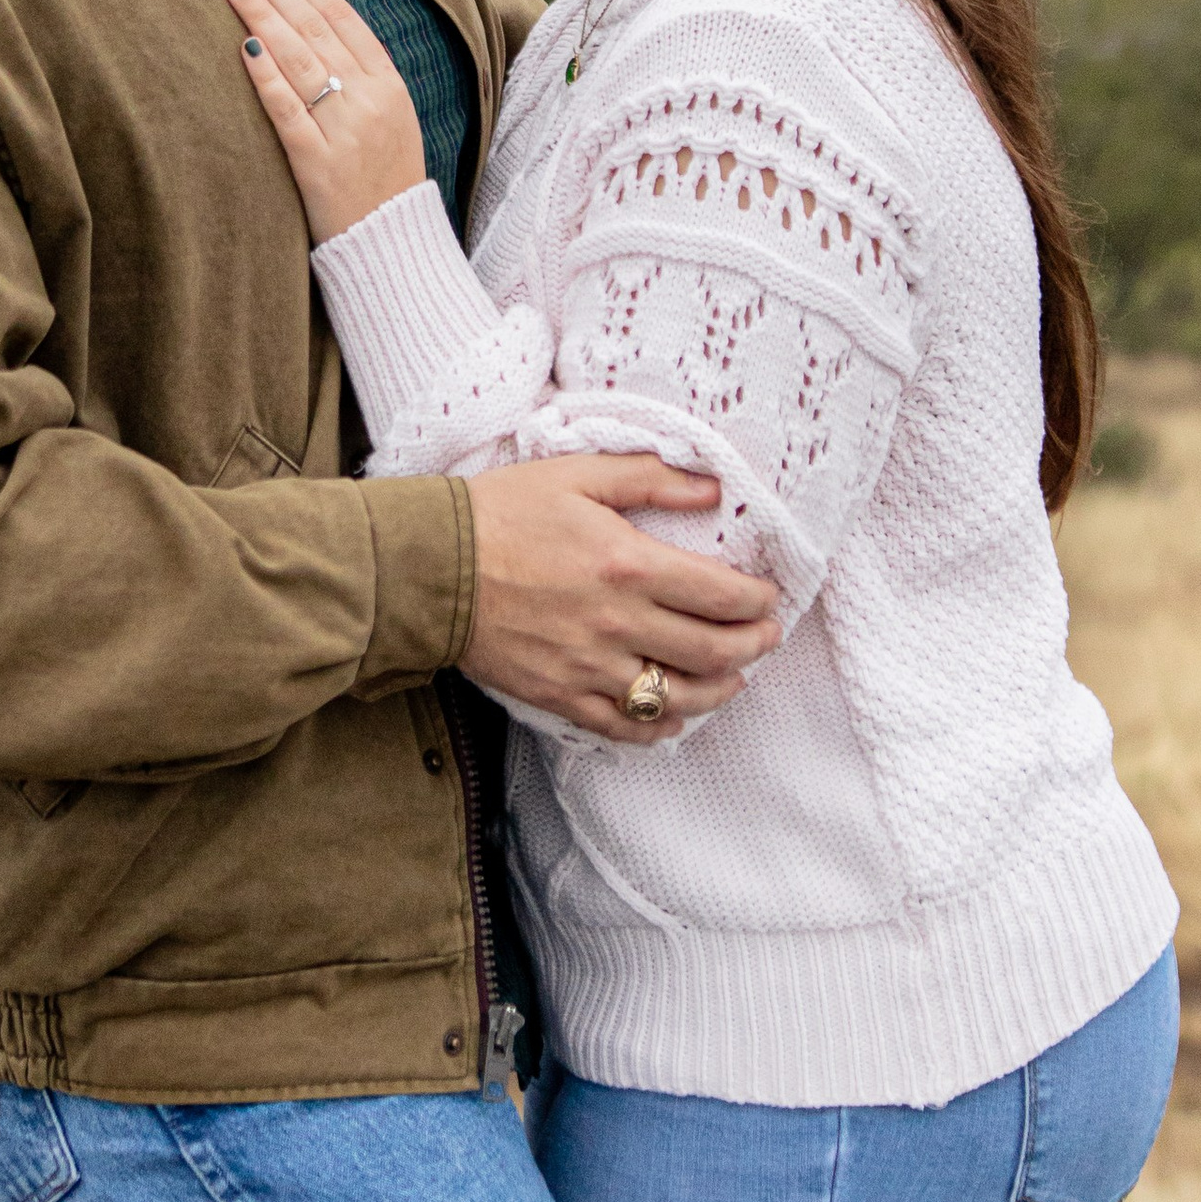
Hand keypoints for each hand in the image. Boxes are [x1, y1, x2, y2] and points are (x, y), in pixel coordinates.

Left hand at [227, 0, 426, 242]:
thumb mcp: (393, 117)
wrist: (393, 242)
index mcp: (390, 85)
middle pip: (318, 31)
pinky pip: (288, 111)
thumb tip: (317, 28)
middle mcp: (370, 100)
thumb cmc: (385, 178)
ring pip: (300, 61)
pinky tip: (246, 50)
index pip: (346, 21)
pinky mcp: (318, 164)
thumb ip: (362, 75)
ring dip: (264, 20)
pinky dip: (267, 78)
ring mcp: (345, 131)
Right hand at [466, 457, 782, 744]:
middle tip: (767, 636)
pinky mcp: (561, 695)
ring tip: (735, 678)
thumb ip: (648, 478)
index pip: (721, 595)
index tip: (769, 596)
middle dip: (753, 645)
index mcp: (628, 564)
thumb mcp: (575, 474)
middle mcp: (618, 622)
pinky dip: (660, 728)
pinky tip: (676, 717)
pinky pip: (624, 726)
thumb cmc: (500, 513)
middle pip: (711, 650)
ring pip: (677, 696)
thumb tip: (712, 487)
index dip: (758, 601)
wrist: (431, 569)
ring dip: (720, 690)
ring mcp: (590, 666)